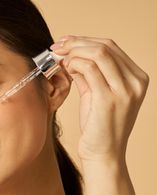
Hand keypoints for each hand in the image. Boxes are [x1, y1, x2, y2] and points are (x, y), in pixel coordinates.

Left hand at [50, 36, 148, 163]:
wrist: (103, 154)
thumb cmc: (98, 127)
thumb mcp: (96, 95)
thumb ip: (88, 75)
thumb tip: (71, 54)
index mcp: (137, 78)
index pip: (111, 47)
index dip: (84, 40)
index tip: (65, 41)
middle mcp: (136, 82)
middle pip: (105, 46)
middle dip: (76, 43)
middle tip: (56, 46)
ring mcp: (125, 90)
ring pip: (98, 53)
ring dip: (73, 52)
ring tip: (58, 59)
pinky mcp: (109, 99)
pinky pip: (89, 69)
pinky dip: (73, 64)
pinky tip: (65, 69)